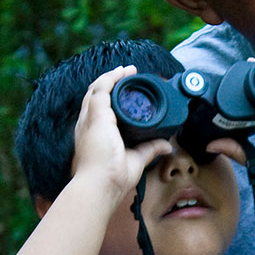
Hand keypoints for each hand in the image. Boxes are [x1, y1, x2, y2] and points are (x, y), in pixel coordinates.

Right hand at [70, 67, 172, 202]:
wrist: (101, 185)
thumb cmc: (113, 177)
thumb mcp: (136, 158)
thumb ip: (150, 149)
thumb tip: (167, 146)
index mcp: (93, 134)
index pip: (98, 109)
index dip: (110, 96)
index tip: (127, 89)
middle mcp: (87, 124)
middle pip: (95, 95)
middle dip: (111, 82)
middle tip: (128, 74)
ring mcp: (89, 119)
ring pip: (96, 89)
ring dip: (111, 77)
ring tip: (127, 70)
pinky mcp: (95, 116)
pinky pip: (101, 89)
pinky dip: (110, 79)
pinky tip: (121, 72)